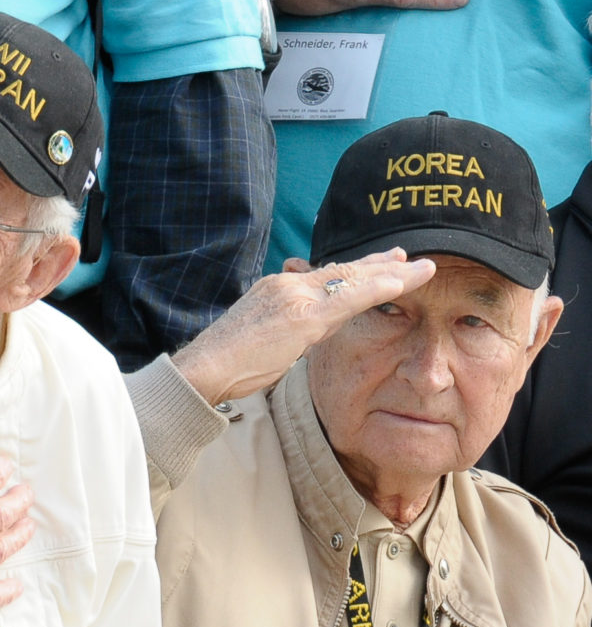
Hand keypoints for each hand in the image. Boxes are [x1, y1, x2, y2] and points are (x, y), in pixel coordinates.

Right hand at [171, 249, 436, 405]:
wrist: (203, 369)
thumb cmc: (227, 365)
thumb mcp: (263, 340)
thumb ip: (289, 329)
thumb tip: (309, 331)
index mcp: (276, 290)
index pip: (324, 277)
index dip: (355, 270)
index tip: (378, 264)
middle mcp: (287, 285)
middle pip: (342, 272)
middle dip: (378, 265)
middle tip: (407, 257)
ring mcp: (294, 297)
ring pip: (352, 280)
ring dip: (392, 274)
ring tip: (424, 267)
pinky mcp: (302, 315)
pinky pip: (349, 298)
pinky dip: (379, 287)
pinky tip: (402, 281)